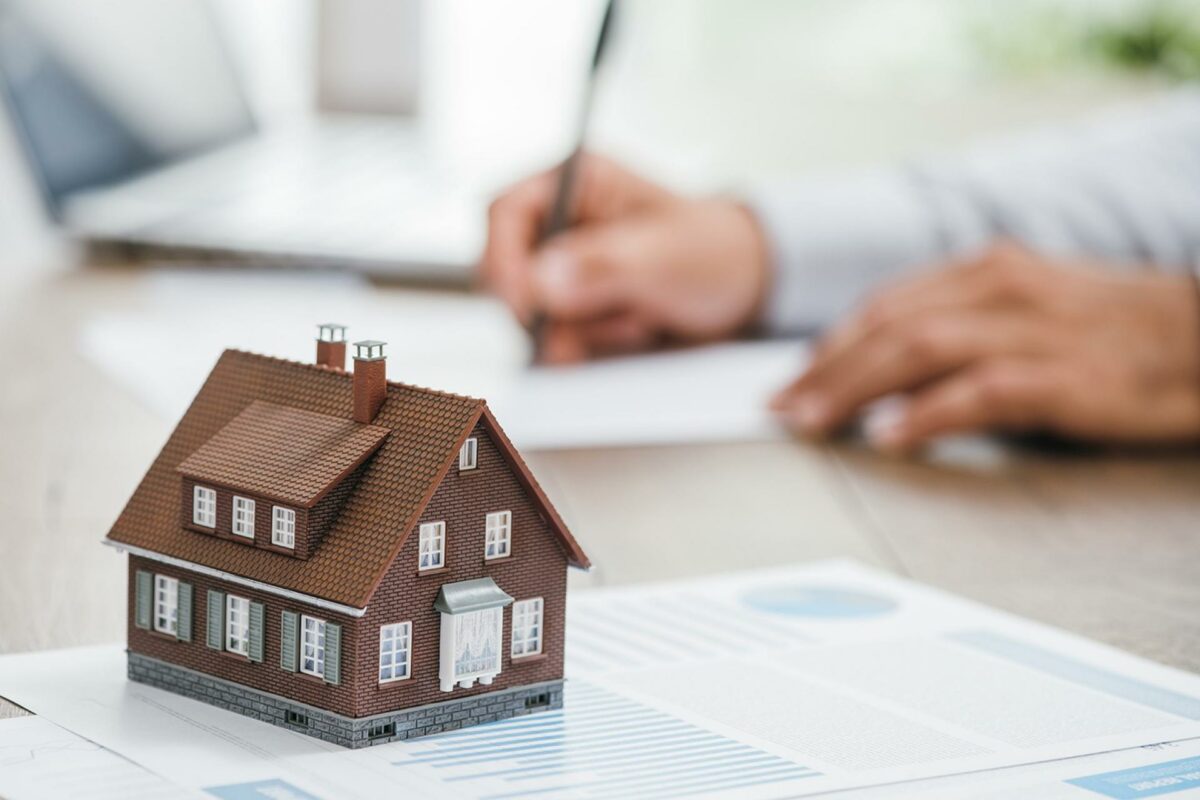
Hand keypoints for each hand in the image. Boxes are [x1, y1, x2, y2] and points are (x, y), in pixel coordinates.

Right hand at [481, 154, 769, 362]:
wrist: (745, 288)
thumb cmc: (716, 252)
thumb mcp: (666, 256)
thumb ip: (602, 265)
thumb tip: (542, 281)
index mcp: (575, 181)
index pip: (505, 212)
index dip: (505, 259)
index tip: (527, 305)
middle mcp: (560, 221)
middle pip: (508, 271)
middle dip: (551, 308)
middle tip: (599, 324)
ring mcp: (564, 267)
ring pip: (530, 313)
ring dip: (581, 330)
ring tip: (639, 318)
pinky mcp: (573, 307)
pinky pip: (552, 338)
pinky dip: (589, 346)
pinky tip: (634, 329)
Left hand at [772, 243, 1199, 451]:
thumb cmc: (1114, 328)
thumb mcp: (1029, 305)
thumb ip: (960, 321)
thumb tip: (884, 362)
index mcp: (986, 270)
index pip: (886, 306)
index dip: (830, 345)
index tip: (791, 379)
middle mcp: (1000, 288)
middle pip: (888, 327)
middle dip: (824, 370)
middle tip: (781, 409)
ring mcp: (1031, 330)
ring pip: (917, 351)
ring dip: (853, 389)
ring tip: (813, 422)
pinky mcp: (1063, 377)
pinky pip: (978, 393)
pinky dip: (926, 414)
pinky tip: (890, 437)